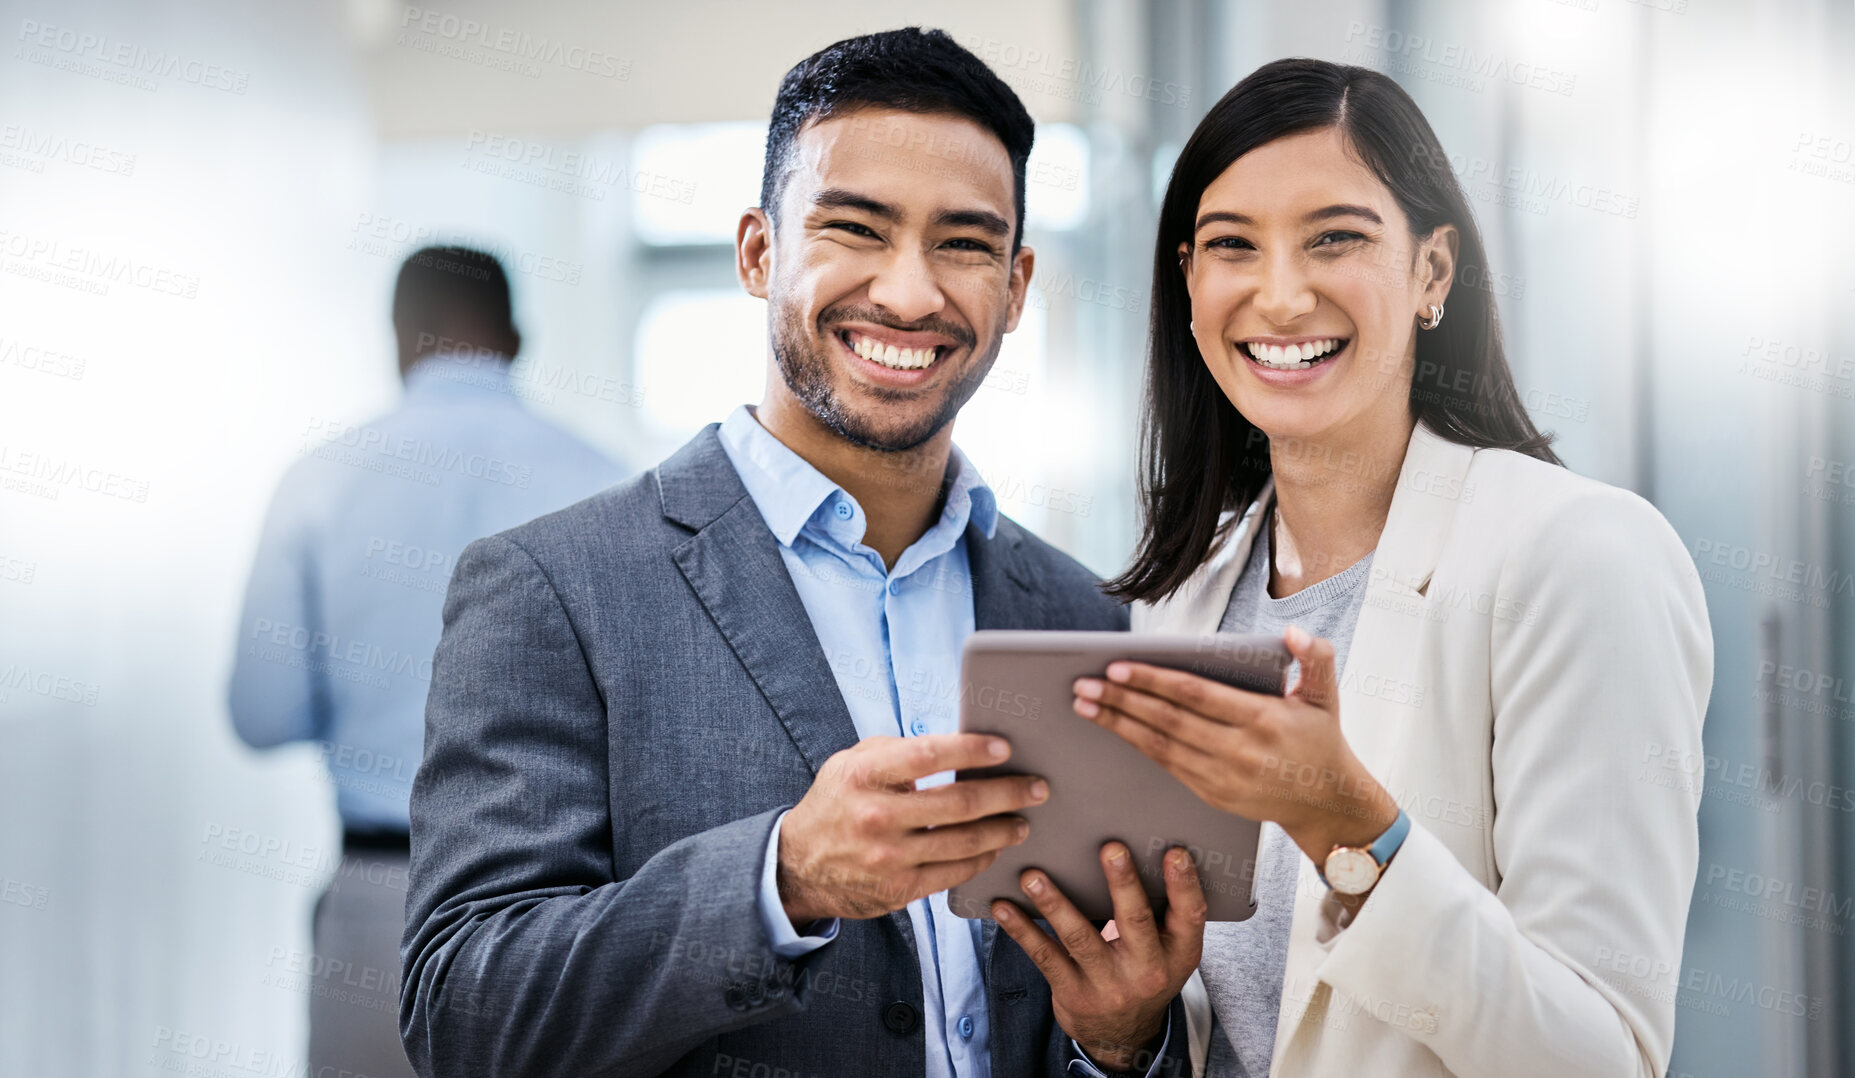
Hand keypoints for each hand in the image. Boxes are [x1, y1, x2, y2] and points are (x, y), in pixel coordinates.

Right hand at [777, 733, 1046, 921]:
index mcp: (865, 774)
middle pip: (960, 803)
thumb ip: (898, 750)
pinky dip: (983, 859)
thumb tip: (957, 744)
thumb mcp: (852, 763)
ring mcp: (889, 857)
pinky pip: (955, 873)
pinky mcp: (899, 889)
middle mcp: (877, 815)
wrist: (798, 865)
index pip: (928, 754)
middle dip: (1008, 793)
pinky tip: (996, 847)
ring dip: (1004, 830)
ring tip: (1023, 820)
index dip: (971, 749)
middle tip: (1037, 788)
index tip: (1004, 748)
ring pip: (965, 842)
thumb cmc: (838, 803)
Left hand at [993, 843, 1205, 1072]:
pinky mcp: (1073, 993)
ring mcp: (1109, 985)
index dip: (1184, 885)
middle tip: (1110, 848)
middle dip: (1123, 883)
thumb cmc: (1142, 972)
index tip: (1174, 853)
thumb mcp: (1165, 951)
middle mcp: (1148, 970)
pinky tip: (1003, 907)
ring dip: (1054, 903)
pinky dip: (1022, 929)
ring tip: (1032, 876)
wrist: (1121, 1036)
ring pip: (1080, 938)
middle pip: (1135, 921)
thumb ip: (1157, 912)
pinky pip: (1045, 956)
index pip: (1189, 916)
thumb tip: (1122, 850)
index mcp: (1178, 952)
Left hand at [1072, 626, 1397, 868]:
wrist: (1327, 802)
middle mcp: (1239, 751)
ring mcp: (1223, 777)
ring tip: (1084, 705)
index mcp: (1262, 719)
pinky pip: (1167, 766)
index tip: (1117, 667)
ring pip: (1160, 746)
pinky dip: (1137, 745)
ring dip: (1118, 724)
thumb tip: (1294, 631)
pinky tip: (1114, 728)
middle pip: (1167, 721)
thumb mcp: (1327, 696)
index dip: (1153, 681)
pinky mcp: (1212, 794)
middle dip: (1121, 701)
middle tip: (1083, 684)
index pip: (1195, 695)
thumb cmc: (1321, 740)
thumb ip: (1316, 658)